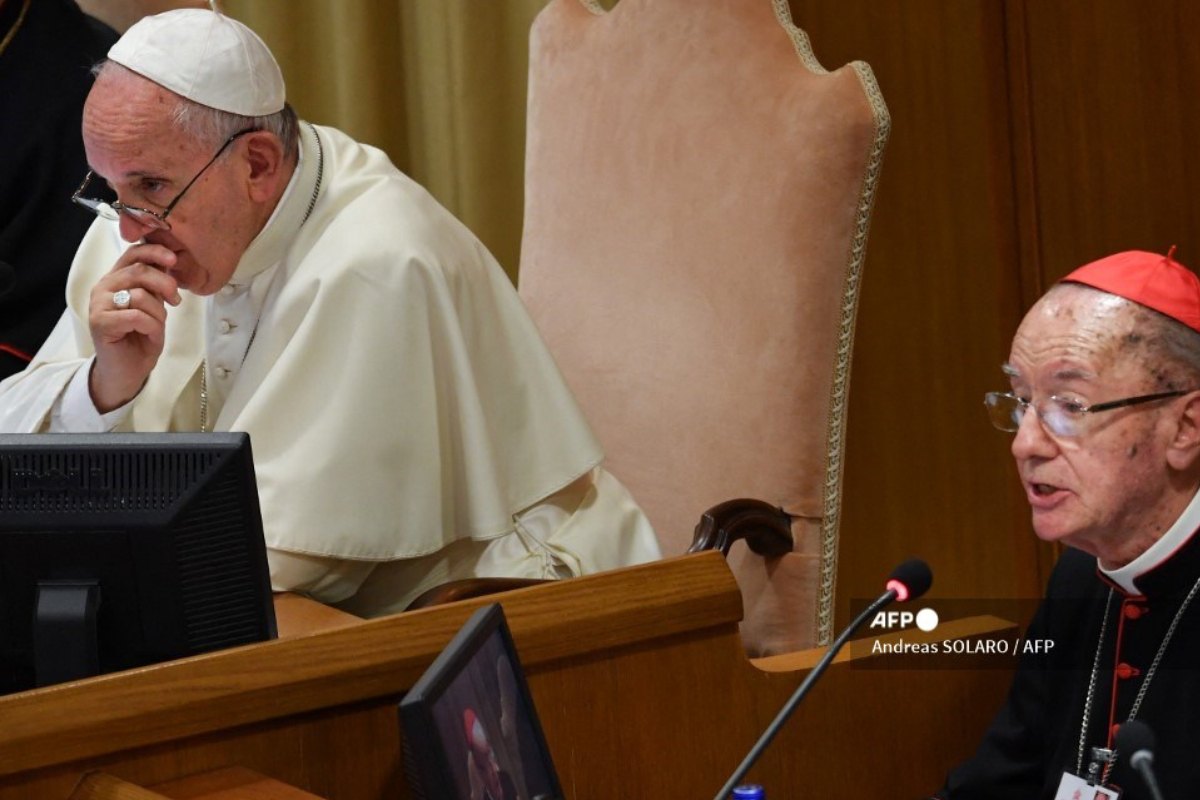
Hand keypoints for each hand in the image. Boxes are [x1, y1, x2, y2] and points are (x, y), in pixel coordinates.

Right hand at [87, 243, 181, 411]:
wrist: (127, 370)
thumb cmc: (141, 337)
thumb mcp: (154, 306)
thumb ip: (155, 284)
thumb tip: (169, 261)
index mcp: (116, 279)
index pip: (132, 254)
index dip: (154, 252)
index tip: (174, 259)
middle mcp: (103, 287)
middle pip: (139, 271)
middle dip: (165, 284)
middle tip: (175, 300)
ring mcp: (98, 304)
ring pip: (140, 295)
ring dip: (158, 312)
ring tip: (157, 324)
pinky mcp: (99, 322)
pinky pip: (137, 316)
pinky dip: (152, 326)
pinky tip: (150, 334)